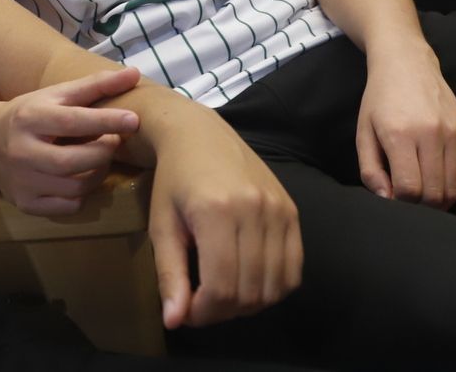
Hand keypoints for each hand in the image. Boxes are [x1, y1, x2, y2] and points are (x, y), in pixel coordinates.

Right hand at [0, 67, 139, 215]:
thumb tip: (136, 73)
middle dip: (103, 152)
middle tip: (113, 142)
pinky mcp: (25, 202)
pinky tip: (80, 177)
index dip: (106, 121)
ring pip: (75, 187)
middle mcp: (22, 151)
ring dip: (98, 173)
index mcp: (30, 118)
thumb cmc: (30, 112)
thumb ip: (96, 85)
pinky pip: (67, 206)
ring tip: (100, 159)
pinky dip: (82, 194)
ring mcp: (21, 180)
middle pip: (75, 160)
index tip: (133, 120)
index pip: (73, 122)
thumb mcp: (57, 94)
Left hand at [149, 113, 301, 326]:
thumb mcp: (162, 225)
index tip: (187, 312)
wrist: (199, 134)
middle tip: (202, 305)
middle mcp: (254, 209)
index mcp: (216, 211)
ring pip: (274, 286)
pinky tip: (249, 281)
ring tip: (223, 293)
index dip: (204, 313)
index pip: (221, 287)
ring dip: (248, 304)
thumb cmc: (173, 180)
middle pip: (249, 291)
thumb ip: (170, 274)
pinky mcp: (292, 210)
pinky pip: (294, 269)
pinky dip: (274, 287)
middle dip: (223, 311)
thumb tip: (174, 321)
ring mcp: (278, 208)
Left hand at [356, 38, 455, 208]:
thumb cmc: (381, 101)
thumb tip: (387, 199)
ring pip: (455, 190)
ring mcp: (455, 133)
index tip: (394, 196)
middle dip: (420, 206)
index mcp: (400, 134)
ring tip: (424, 192)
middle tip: (409, 198)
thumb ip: (370, 170)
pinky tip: (442, 182)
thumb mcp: (364, 132)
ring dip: (440, 201)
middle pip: (434, 194)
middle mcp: (431, 133)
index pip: (409, 189)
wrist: (407, 64)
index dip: (401, 202)